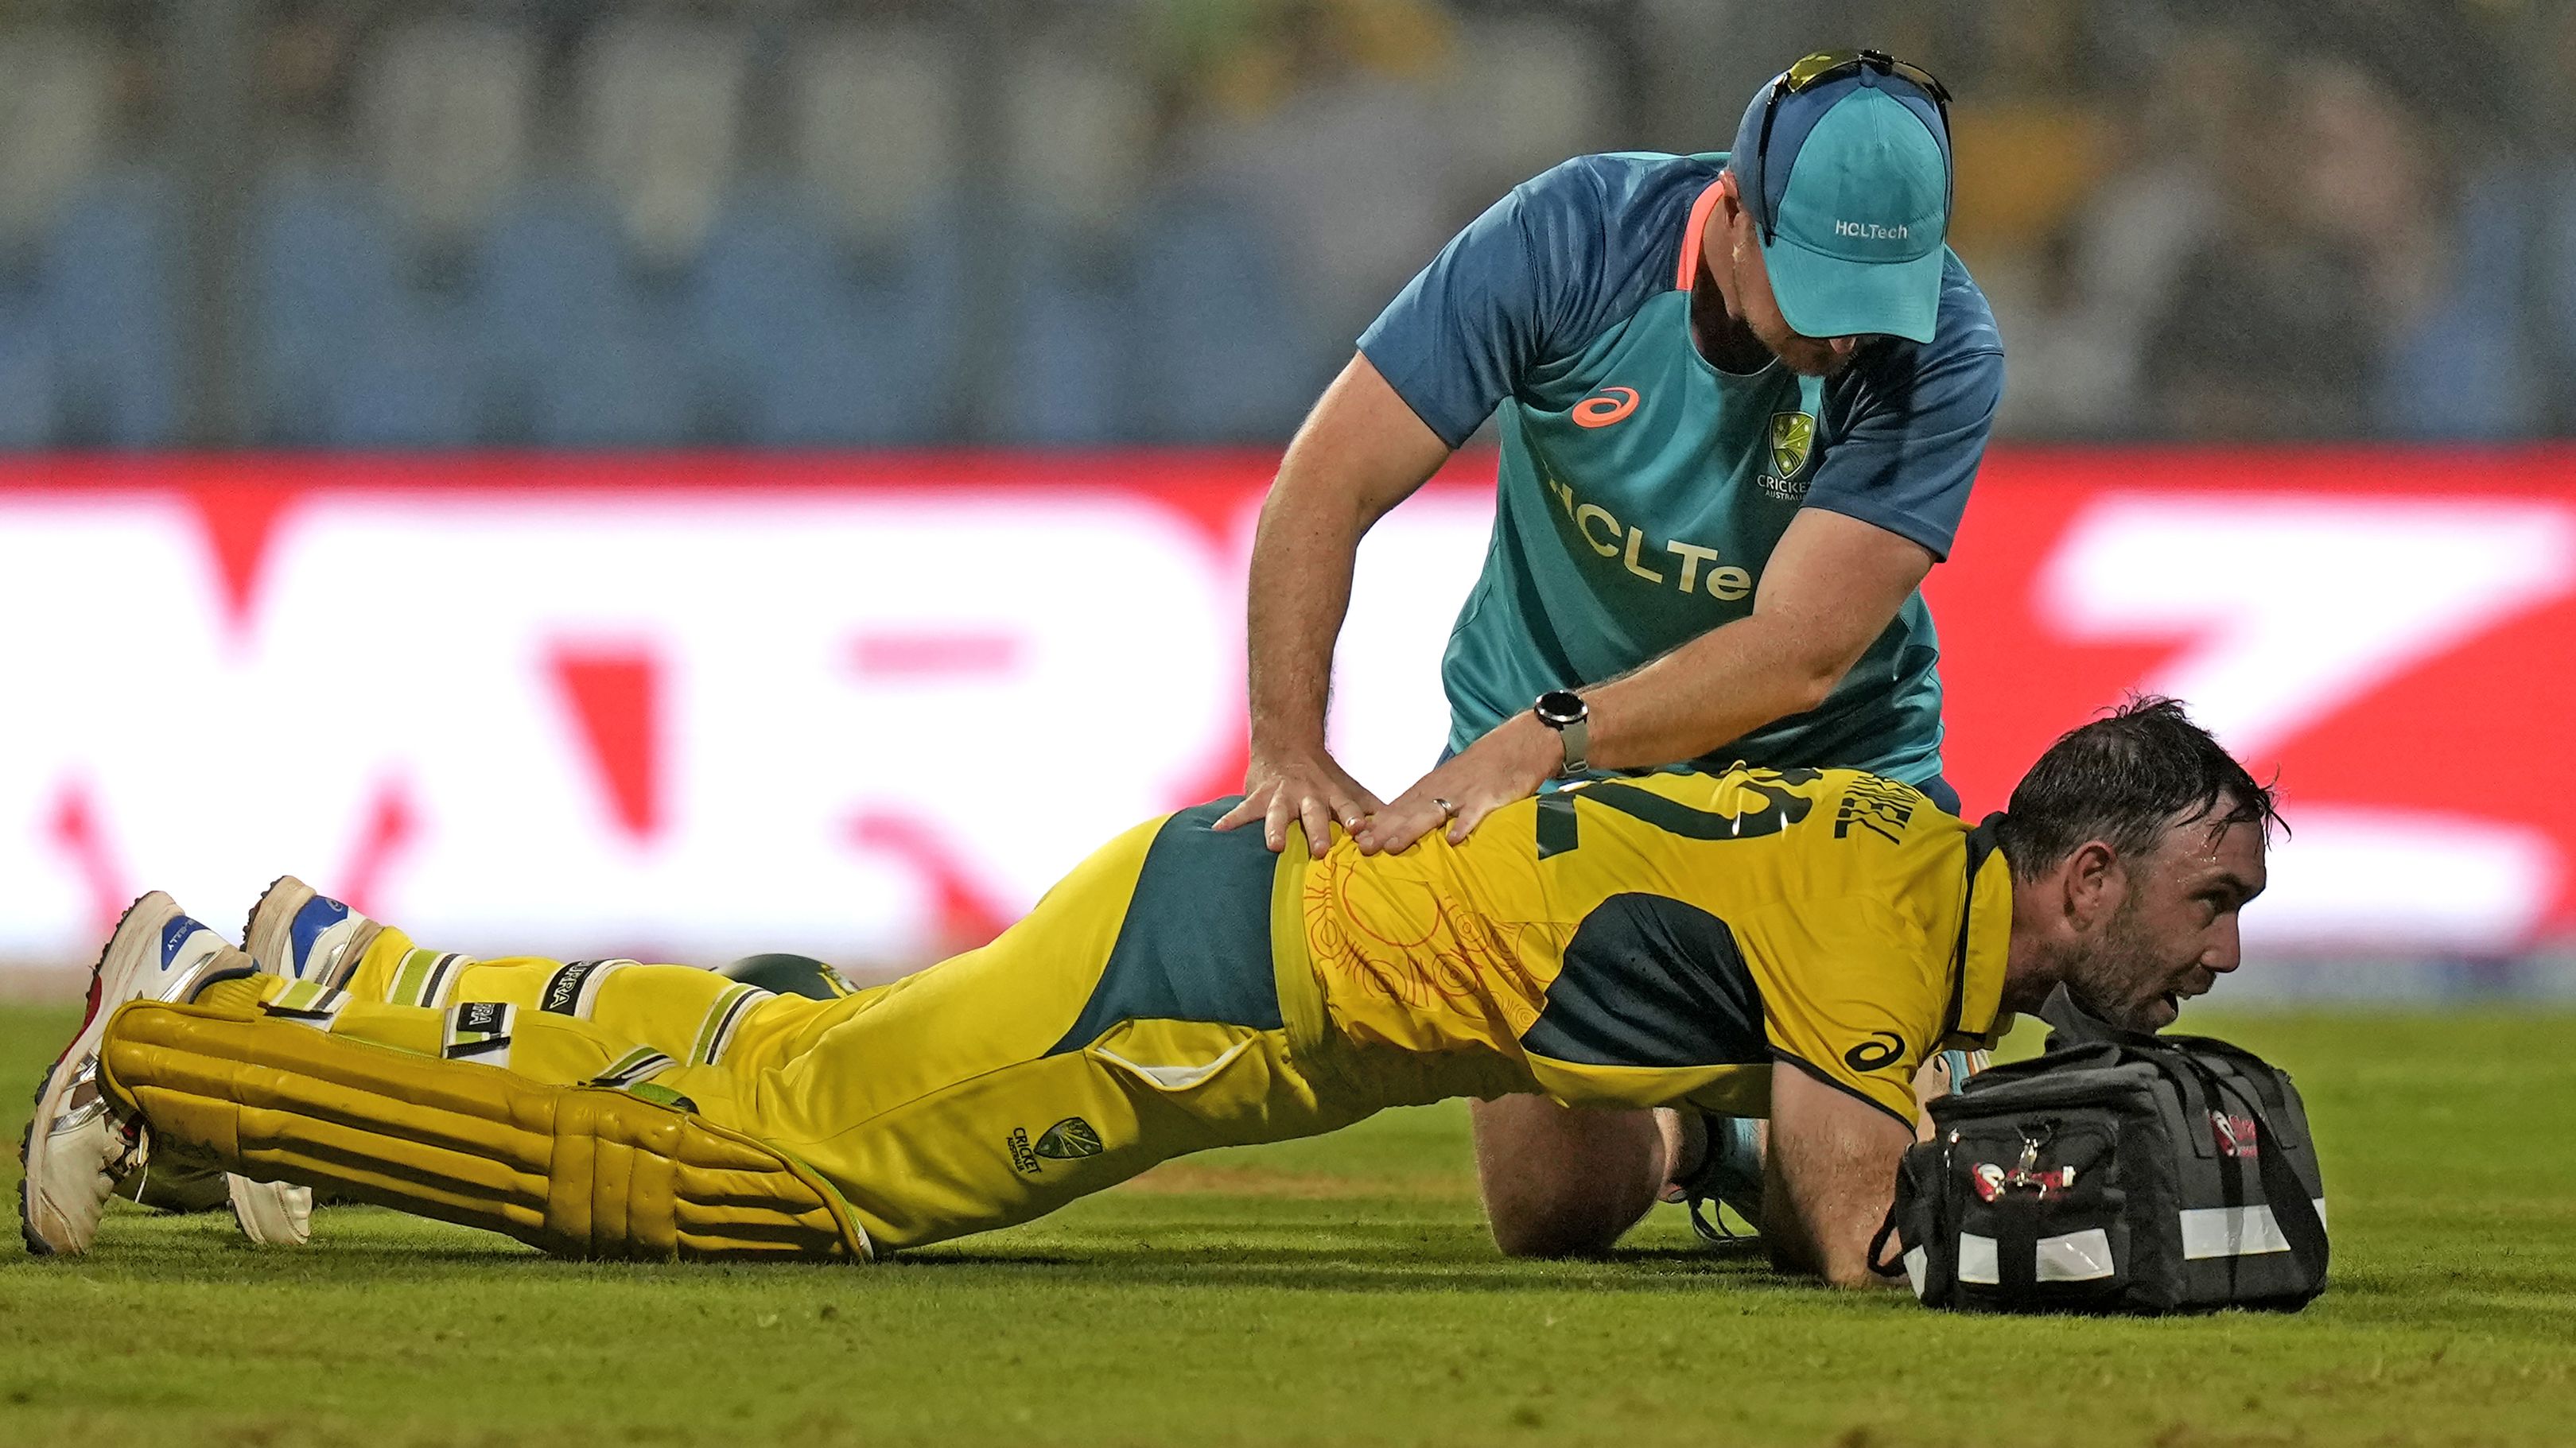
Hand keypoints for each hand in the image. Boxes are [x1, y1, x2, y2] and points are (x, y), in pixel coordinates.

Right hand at [1213, 745, 1383, 856]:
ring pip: (1277, 813)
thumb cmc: (1323, 774)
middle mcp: (1307, 795)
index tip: (1359, 832)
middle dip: (1317, 831)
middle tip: (1321, 851)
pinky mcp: (1257, 795)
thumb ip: (1369, 807)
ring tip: (1273, 845)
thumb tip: (1398, 827)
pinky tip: (1218, 831)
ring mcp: (1281, 795)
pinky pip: (1242, 809)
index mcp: (1331, 794)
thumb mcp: (1347, 787)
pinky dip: (1230, 820)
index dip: (1352, 818)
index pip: (1346, 807)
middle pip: (1313, 814)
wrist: (1287, 741)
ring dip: (1275, 828)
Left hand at [1352, 712, 1558, 854]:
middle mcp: (1443, 787)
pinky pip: (1475, 813)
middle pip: (1408, 811)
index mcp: (1433, 784)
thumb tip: (1407, 822)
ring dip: (1411, 829)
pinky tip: (1452, 841)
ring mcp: (1465, 792)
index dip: (1378, 823)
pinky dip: (1464, 825)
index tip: (1356, 840)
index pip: (1399, 805)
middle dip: (1384, 829)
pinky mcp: (1490, 796)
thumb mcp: (1453, 779)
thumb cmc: (1486, 765)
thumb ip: (1432, 800)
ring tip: (1392, 846)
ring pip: (1433, 812)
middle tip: (1363, 849)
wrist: (1521, 740)